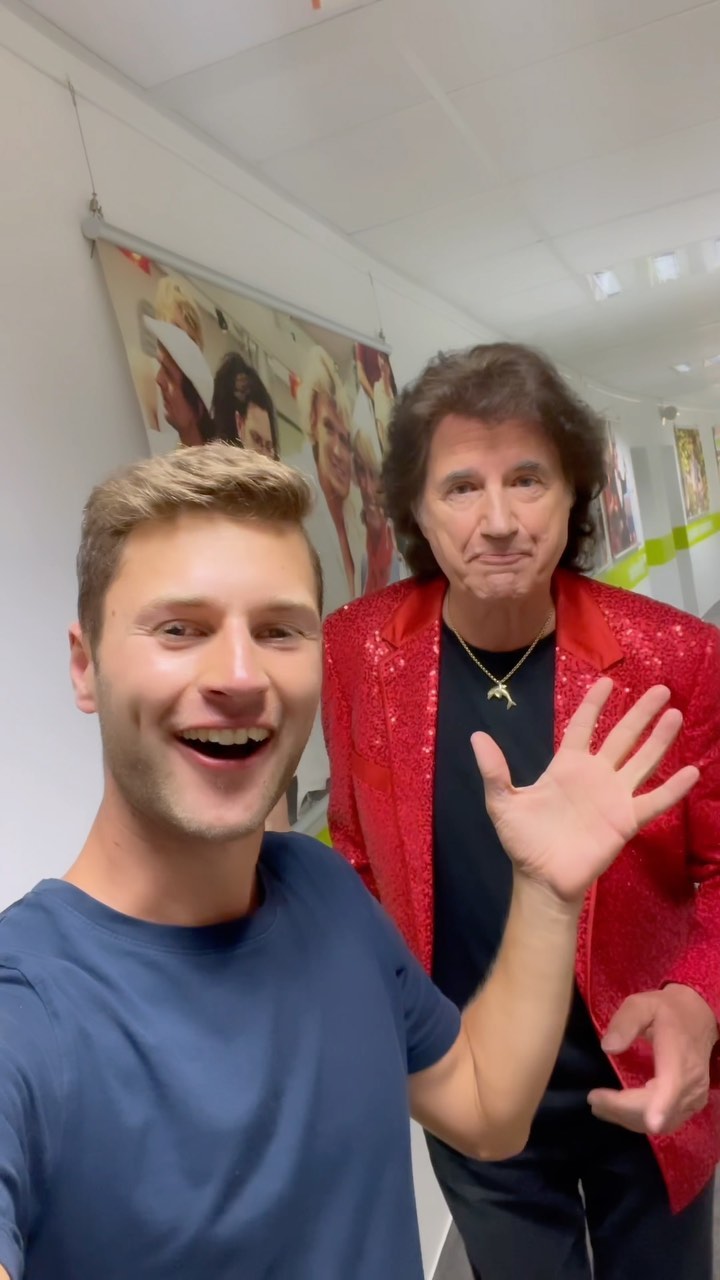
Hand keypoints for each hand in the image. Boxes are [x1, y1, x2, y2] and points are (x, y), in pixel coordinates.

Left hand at [472, 678, 698, 904]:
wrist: (541, 879)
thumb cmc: (523, 841)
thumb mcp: (502, 803)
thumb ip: (494, 770)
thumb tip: (477, 736)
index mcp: (566, 766)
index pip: (582, 727)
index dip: (593, 705)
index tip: (607, 682)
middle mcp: (595, 776)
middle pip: (622, 736)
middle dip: (640, 713)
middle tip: (660, 689)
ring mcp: (613, 797)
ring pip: (642, 761)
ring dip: (659, 740)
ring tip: (675, 715)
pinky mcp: (626, 821)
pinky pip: (654, 801)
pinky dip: (673, 788)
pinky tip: (692, 771)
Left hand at [588, 985, 718, 1133]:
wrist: (698, 1017)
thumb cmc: (667, 1011)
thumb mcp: (642, 1005)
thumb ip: (625, 1022)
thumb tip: (608, 1047)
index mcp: (680, 1058)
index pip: (673, 1088)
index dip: (662, 1107)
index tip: (651, 1122)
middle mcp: (692, 1084)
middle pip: (659, 1110)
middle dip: (623, 1111)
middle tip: (593, 1100)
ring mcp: (694, 1098)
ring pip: (663, 1123)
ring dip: (629, 1119)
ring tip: (600, 1106)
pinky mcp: (691, 1105)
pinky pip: (667, 1122)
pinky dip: (641, 1120)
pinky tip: (619, 1110)